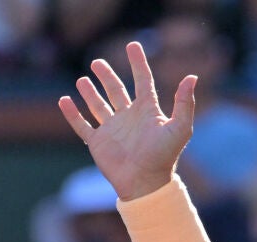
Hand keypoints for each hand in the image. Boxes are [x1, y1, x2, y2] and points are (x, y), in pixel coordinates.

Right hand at [58, 43, 196, 199]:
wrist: (145, 182)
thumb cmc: (164, 156)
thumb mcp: (180, 128)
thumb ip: (185, 102)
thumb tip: (192, 76)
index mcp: (148, 111)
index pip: (143, 81)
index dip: (138, 63)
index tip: (133, 45)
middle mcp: (129, 118)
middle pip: (116, 90)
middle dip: (107, 76)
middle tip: (97, 62)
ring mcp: (113, 130)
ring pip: (99, 106)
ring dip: (90, 92)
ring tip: (82, 79)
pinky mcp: (98, 143)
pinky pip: (82, 125)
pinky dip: (72, 113)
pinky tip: (64, 100)